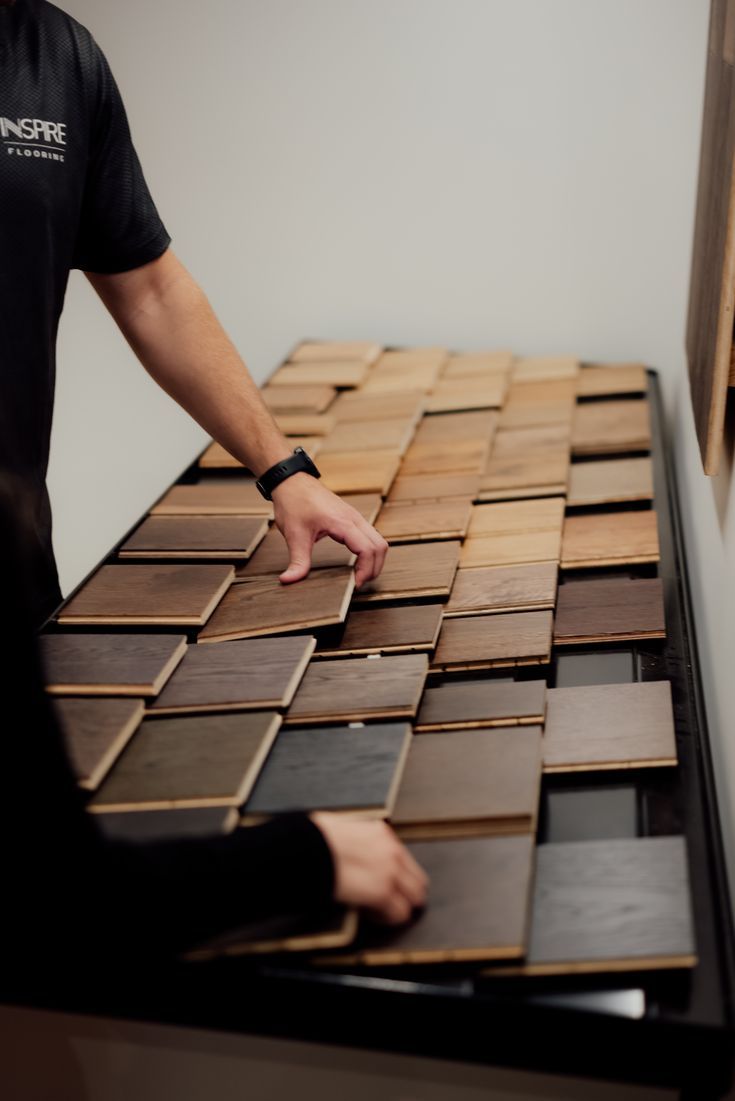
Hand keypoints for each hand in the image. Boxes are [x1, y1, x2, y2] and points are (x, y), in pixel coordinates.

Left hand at [271, 472, 388, 587]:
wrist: (292, 481)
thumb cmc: (294, 501)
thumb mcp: (294, 534)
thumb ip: (297, 560)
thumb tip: (290, 580)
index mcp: (342, 522)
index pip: (367, 549)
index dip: (365, 570)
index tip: (355, 584)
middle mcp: (354, 518)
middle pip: (380, 546)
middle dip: (374, 568)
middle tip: (359, 583)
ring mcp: (355, 517)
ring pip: (379, 540)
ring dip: (375, 559)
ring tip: (361, 574)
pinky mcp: (352, 518)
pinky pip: (371, 535)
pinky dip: (370, 551)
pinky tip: (358, 561)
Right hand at [311, 813, 428, 924]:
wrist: (304, 850)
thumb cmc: (313, 842)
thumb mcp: (340, 831)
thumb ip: (356, 843)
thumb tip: (350, 855)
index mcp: (380, 833)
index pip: (404, 859)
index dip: (396, 875)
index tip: (385, 883)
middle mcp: (391, 850)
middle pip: (418, 880)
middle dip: (406, 893)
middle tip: (390, 902)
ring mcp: (390, 871)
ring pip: (415, 898)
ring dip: (400, 906)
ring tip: (380, 911)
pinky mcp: (382, 892)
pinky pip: (400, 913)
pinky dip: (388, 918)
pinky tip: (371, 915)